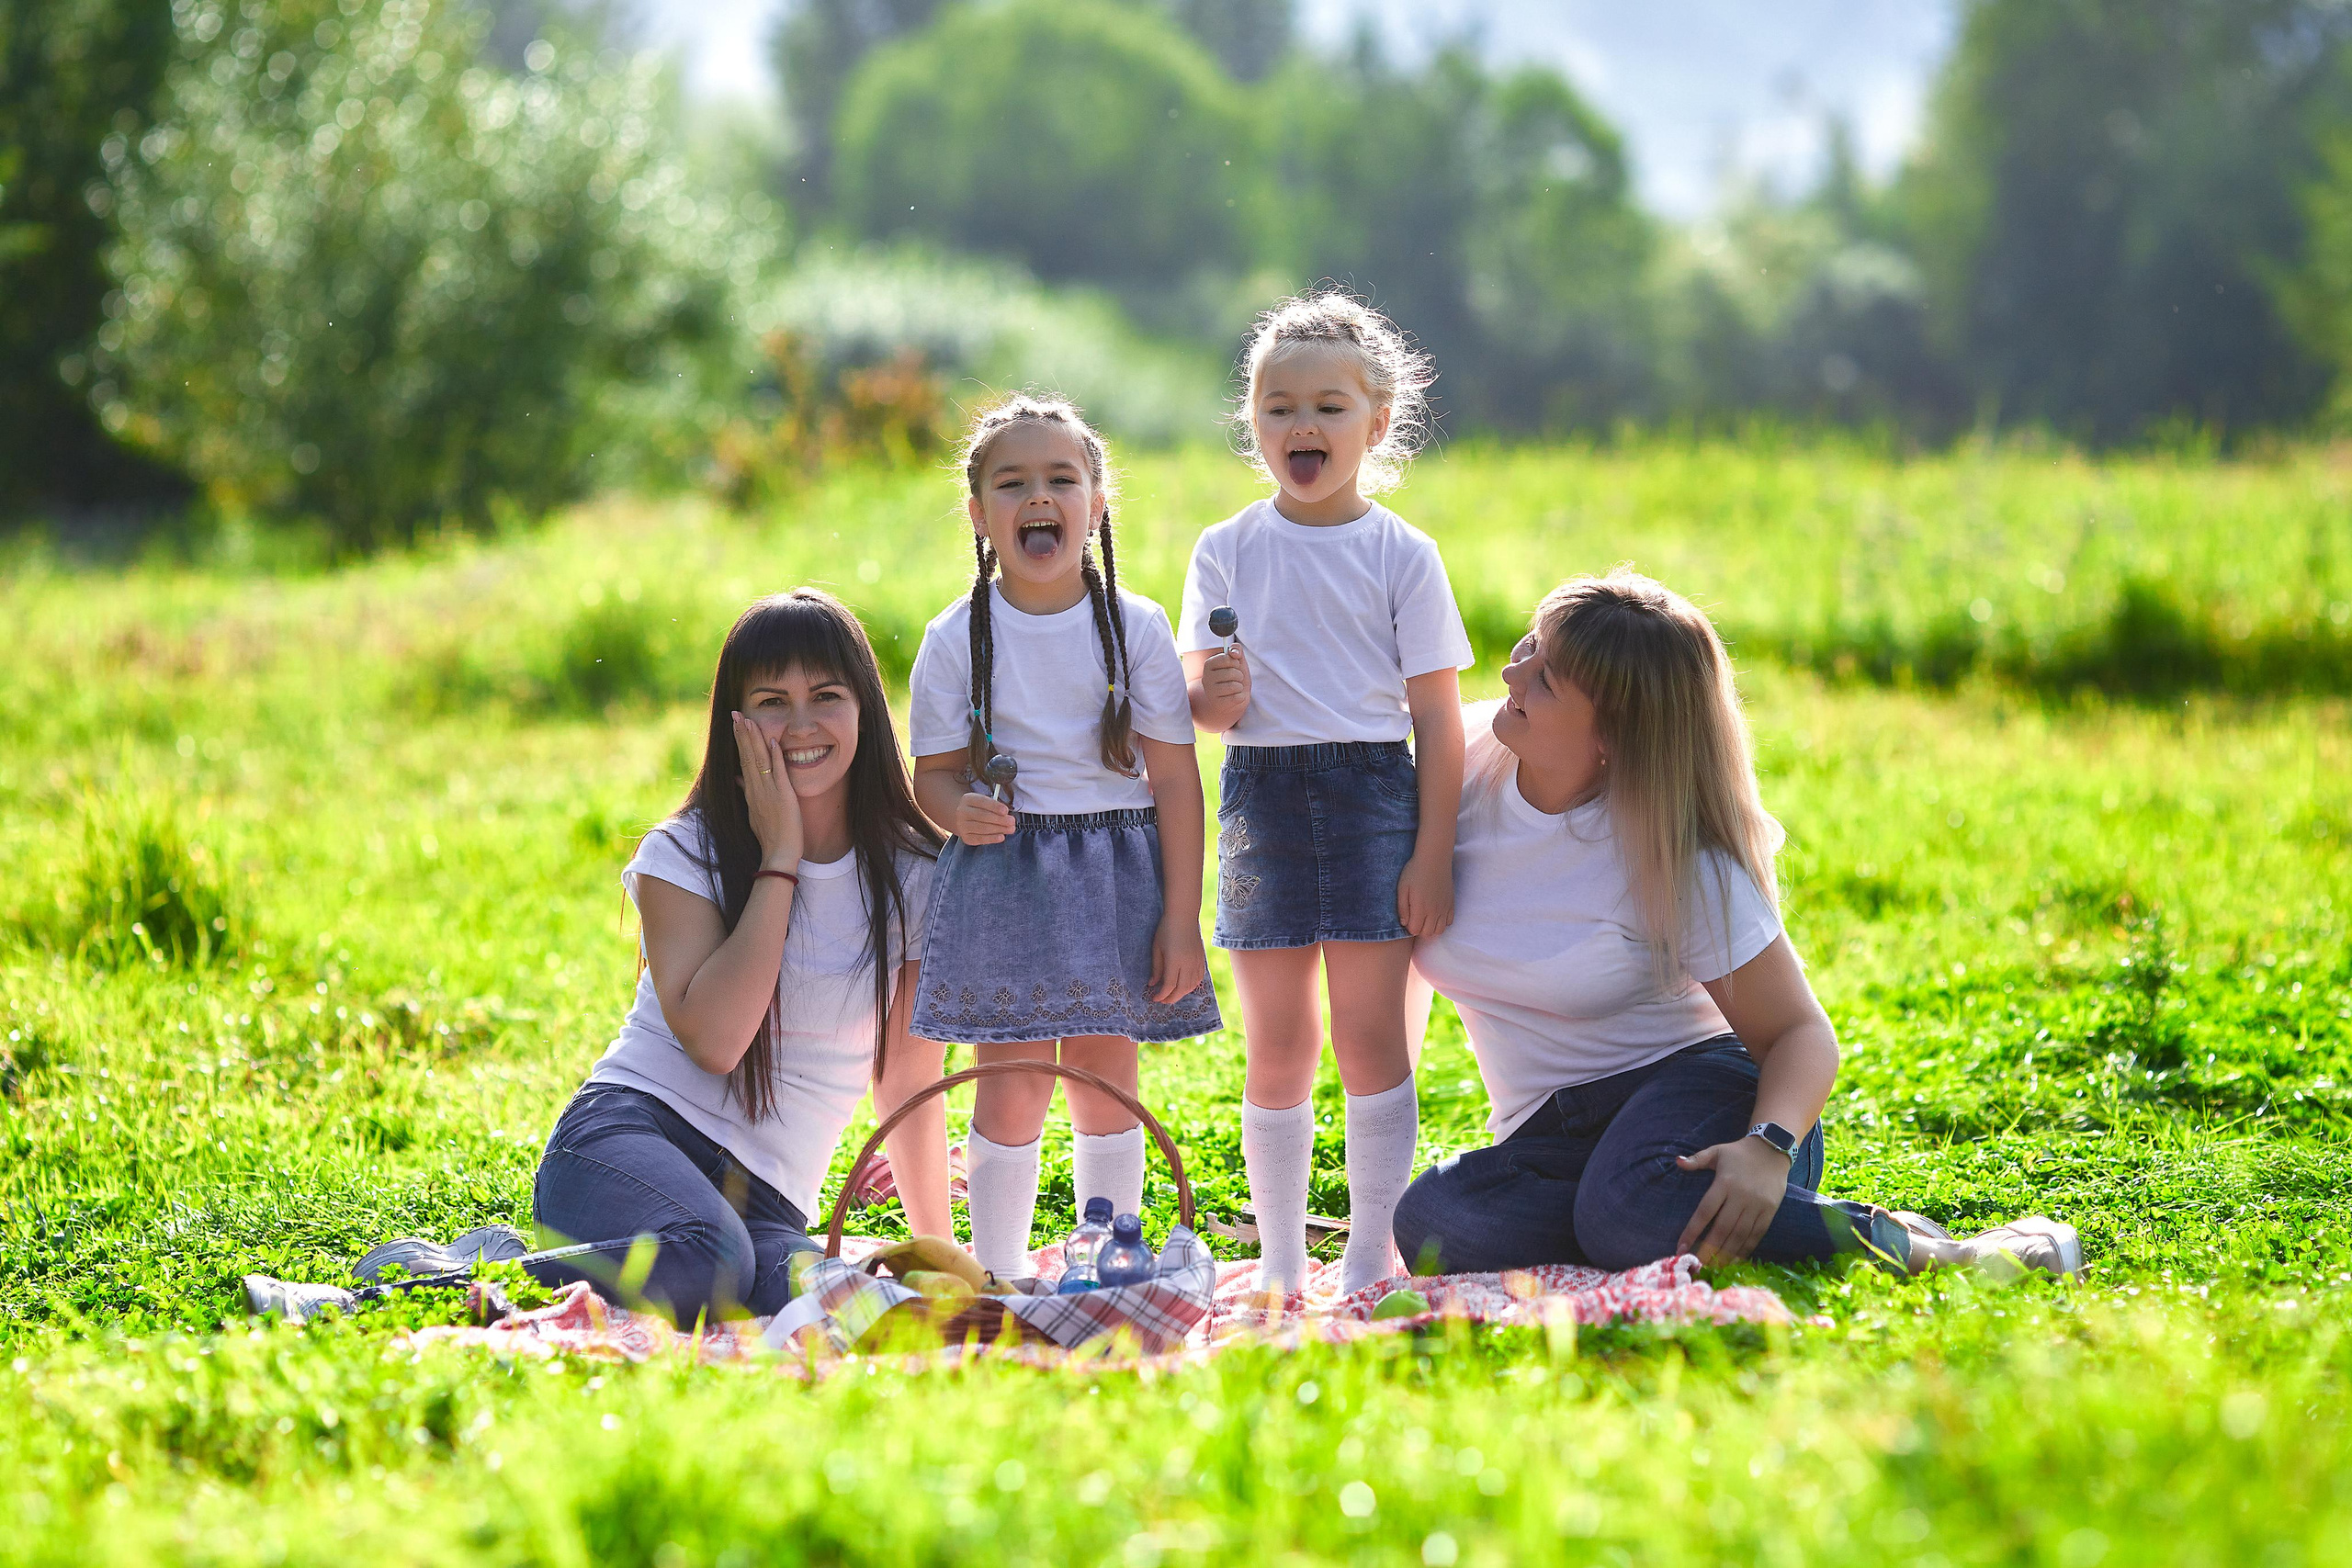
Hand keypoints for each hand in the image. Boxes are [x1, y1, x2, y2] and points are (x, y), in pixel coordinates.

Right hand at [733, 712, 803, 868]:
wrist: (778, 854)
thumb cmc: (770, 835)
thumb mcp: (754, 812)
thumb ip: (746, 793)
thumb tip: (737, 778)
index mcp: (751, 792)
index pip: (743, 761)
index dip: (740, 742)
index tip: (736, 724)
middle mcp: (756, 789)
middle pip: (747, 756)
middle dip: (742, 734)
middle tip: (736, 714)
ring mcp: (769, 792)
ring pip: (759, 760)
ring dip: (754, 739)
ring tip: (748, 721)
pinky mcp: (783, 796)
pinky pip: (778, 772)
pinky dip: (776, 756)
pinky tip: (774, 741)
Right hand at [953, 790, 1016, 846]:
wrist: (963, 818)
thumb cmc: (980, 809)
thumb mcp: (985, 802)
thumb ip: (995, 806)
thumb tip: (1007, 816)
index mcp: (968, 799)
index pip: (982, 802)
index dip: (994, 806)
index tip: (1006, 811)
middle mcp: (962, 812)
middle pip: (982, 816)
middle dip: (999, 819)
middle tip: (1012, 821)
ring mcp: (962, 825)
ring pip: (982, 828)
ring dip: (998, 829)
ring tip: (1010, 829)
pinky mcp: (965, 837)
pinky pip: (980, 839)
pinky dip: (992, 839)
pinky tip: (1001, 837)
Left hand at [1148, 912, 1206, 1003]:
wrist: (1184, 916)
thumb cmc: (1166, 929)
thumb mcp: (1156, 948)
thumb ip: (1156, 968)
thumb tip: (1152, 984)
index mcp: (1175, 960)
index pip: (1169, 985)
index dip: (1161, 995)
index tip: (1154, 998)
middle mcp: (1188, 963)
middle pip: (1181, 989)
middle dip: (1171, 998)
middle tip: (1162, 1000)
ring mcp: (1197, 961)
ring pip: (1191, 986)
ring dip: (1181, 993)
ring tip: (1171, 994)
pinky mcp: (1201, 959)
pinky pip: (1199, 978)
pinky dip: (1191, 986)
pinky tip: (1183, 986)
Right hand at [1197, 643, 1250, 722]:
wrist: (1233, 698)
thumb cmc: (1235, 677)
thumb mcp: (1237, 661)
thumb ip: (1236, 650)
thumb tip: (1234, 652)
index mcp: (1208, 664)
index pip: (1226, 658)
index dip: (1235, 662)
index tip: (1234, 666)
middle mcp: (1206, 678)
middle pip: (1232, 672)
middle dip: (1240, 676)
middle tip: (1235, 679)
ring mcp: (1210, 692)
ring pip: (1235, 686)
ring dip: (1240, 687)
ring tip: (1235, 688)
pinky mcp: (1218, 704)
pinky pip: (1237, 698)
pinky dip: (1241, 697)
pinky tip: (1234, 697)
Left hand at [1395, 849, 1454, 938]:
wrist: (1433, 859)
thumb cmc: (1414, 871)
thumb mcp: (1402, 888)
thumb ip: (1402, 908)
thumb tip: (1404, 923)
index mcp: (1420, 907)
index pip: (1414, 930)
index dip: (1409, 926)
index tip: (1407, 917)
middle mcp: (1434, 911)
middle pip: (1428, 933)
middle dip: (1419, 929)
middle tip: (1415, 917)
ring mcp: (1444, 908)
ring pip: (1439, 930)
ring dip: (1431, 928)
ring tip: (1425, 917)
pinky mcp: (1451, 903)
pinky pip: (1449, 922)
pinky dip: (1442, 922)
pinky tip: (1435, 913)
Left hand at [1674, 1135, 1792, 1264]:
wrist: (1773, 1149)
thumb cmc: (1739, 1152)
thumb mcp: (1717, 1151)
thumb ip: (1697, 1159)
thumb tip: (1677, 1161)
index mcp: (1725, 1182)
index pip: (1705, 1211)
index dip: (1692, 1231)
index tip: (1681, 1247)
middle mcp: (1741, 1196)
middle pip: (1722, 1228)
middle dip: (1708, 1249)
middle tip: (1697, 1265)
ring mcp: (1757, 1205)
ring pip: (1740, 1235)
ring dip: (1726, 1253)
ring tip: (1714, 1267)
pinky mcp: (1770, 1211)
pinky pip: (1756, 1234)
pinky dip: (1746, 1249)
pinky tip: (1735, 1260)